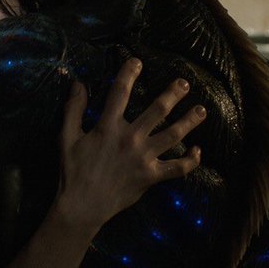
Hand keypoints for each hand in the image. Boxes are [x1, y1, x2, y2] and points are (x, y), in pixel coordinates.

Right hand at [55, 58, 205, 231]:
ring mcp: (144, 157)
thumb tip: (77, 84)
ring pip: (173, 135)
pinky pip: (177, 168)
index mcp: (108, 127)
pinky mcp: (151, 176)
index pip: (120, 93)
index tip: (137, 62)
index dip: (128, 74)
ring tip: (201, 110)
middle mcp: (130, 138)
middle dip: (173, 94)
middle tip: (184, 83)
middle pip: (157, 110)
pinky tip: (198, 151)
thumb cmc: (73, 171)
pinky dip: (190, 161)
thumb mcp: (67, 137)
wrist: (82, 206)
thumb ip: (73, 109)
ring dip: (189, 121)